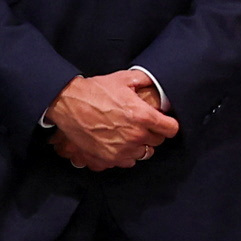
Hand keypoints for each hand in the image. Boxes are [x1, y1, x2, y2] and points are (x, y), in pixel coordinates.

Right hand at [44, 68, 175, 169]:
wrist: (69, 103)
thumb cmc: (95, 91)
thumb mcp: (123, 79)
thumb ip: (144, 81)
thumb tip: (156, 85)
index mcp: (143, 116)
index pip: (171, 129)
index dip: (168, 124)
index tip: (164, 122)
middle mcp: (135, 135)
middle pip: (158, 141)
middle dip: (153, 133)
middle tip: (142, 124)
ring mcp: (122, 149)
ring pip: (144, 153)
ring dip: (140, 145)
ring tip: (129, 133)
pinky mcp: (109, 158)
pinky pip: (128, 162)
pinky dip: (126, 154)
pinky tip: (119, 142)